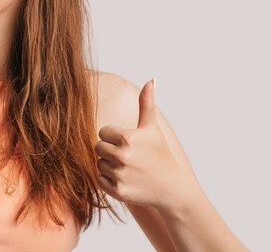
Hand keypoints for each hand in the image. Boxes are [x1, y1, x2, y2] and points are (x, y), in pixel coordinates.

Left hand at [94, 78, 191, 209]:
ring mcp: (120, 175)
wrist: (172, 188)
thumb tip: (151, 79)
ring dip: (109, 165)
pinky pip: (100, 180)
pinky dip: (109, 180)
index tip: (129, 143)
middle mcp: (123, 156)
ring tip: (129, 168)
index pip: (103, 132)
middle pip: (98, 147)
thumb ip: (147, 103)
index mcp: (128, 137)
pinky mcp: (118, 191)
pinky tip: (126, 179)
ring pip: (99, 164)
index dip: (114, 136)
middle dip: (110, 150)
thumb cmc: (160, 154)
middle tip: (128, 156)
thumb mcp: (152, 128)